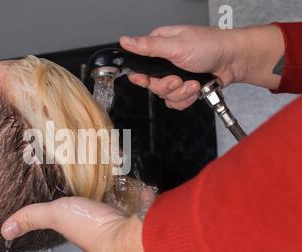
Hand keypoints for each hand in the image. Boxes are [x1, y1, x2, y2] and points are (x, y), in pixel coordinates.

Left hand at [1, 188, 166, 251]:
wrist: (129, 238)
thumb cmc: (94, 229)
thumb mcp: (56, 215)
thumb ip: (33, 217)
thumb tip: (6, 229)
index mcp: (80, 224)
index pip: (73, 213)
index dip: (71, 202)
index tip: (70, 188)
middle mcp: (101, 225)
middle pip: (98, 206)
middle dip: (98, 192)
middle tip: (95, 177)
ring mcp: (123, 219)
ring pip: (120, 202)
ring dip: (119, 190)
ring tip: (117, 176)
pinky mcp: (142, 212)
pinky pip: (141, 200)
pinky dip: (141, 193)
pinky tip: (140, 186)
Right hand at [120, 24, 283, 109]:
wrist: (234, 61)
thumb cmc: (211, 46)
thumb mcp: (176, 45)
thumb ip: (148, 46)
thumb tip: (126, 41)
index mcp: (159, 46)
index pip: (138, 64)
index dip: (140, 75)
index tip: (145, 79)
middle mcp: (165, 62)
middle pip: (151, 84)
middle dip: (166, 86)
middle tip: (178, 79)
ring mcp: (175, 76)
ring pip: (164, 95)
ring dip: (180, 93)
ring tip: (193, 83)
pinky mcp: (184, 88)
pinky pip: (176, 101)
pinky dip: (186, 98)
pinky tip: (196, 89)